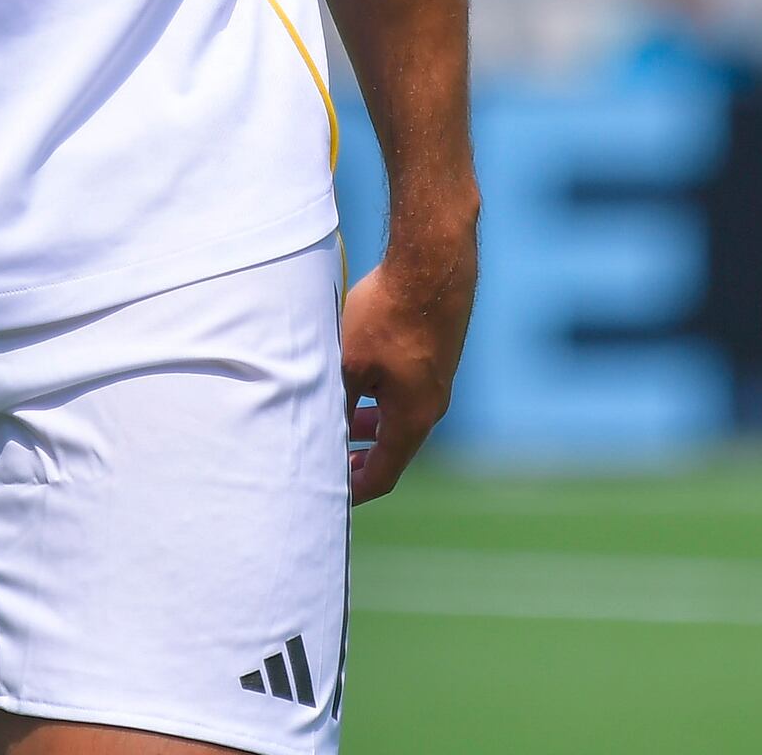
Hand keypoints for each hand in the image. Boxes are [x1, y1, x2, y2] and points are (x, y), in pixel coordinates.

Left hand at [341, 226, 475, 503]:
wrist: (431, 266)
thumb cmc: (387, 316)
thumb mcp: (349, 364)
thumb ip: (339, 404)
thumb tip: (323, 433)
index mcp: (413, 418)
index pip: (384, 474)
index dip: (356, 489)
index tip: (333, 496)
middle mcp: (432, 406)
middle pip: (395, 449)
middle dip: (362, 458)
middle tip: (332, 461)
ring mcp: (438, 381)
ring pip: (400, 418)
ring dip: (371, 425)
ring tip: (343, 422)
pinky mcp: (437, 357)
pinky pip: (407, 393)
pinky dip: (383, 400)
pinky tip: (362, 381)